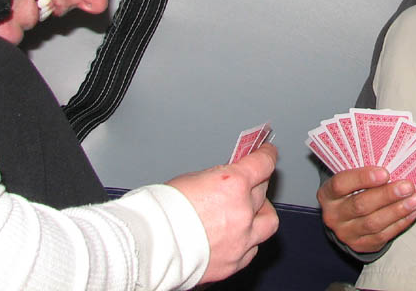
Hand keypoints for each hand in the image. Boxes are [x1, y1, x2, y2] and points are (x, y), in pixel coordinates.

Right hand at [168, 143, 279, 282]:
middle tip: (249, 183)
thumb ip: (218, 179)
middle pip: (263, 191)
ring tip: (250, 211)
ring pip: (267, 222)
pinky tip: (237, 236)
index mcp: (233, 185)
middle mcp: (242, 212)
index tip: (268, 153)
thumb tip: (228, 178)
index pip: (263, 163)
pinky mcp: (233, 262)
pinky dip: (248, 240)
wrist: (147, 247)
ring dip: (261, 213)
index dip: (267, 155)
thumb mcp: (192, 179)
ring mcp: (241, 239)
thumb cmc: (160, 212)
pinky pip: (252, 249)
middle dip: (256, 184)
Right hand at [317, 165, 415, 252]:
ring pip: (373, 223)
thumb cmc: (353, 191)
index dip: (363, 178)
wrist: (346, 220)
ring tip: (415, 199)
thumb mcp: (350, 179)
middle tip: (407, 186)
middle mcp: (333, 215)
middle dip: (387, 195)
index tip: (385, 173)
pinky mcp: (360, 245)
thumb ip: (365, 172)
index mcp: (327, 194)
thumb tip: (394, 161)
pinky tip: (412, 212)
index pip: (341, 184)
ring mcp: (346, 232)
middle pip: (360, 205)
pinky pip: (382, 235)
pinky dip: (400, 223)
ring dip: (397, 211)